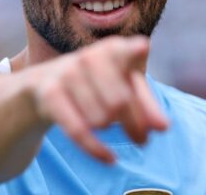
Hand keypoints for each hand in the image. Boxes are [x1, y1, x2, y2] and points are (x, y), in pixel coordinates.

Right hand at [29, 35, 168, 162]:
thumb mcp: (122, 89)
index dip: (133, 51)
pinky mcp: (49, 93)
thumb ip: (146, 106)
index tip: (142, 48)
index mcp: (112, 49)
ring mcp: (67, 73)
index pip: (125, 52)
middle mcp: (89, 57)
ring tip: (107, 127)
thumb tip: (163, 127)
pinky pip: (78, 129)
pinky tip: (110, 158)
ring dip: (109, 130)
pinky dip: (96, 149)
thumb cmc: (94, 86)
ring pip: (100, 118)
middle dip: (135, 125)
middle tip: (142, 140)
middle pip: (120, 101)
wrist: (42, 86)